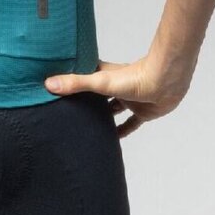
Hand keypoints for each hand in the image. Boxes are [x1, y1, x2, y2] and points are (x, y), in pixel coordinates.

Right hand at [43, 56, 188, 137]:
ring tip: (87, 128)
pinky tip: (115, 139)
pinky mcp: (142, 112)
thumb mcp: (100, 81)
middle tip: (69, 113)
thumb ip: (76, 83)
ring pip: (113, 109)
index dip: (71, 80)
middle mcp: (115, 86)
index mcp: (104, 75)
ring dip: (104, 117)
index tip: (56, 87)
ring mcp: (129, 99)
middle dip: (86, 102)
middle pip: (97, 95)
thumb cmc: (135, 76)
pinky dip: (123, 131)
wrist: (166, 82)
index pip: (83, 75)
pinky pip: (131, 123)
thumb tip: (48, 84)